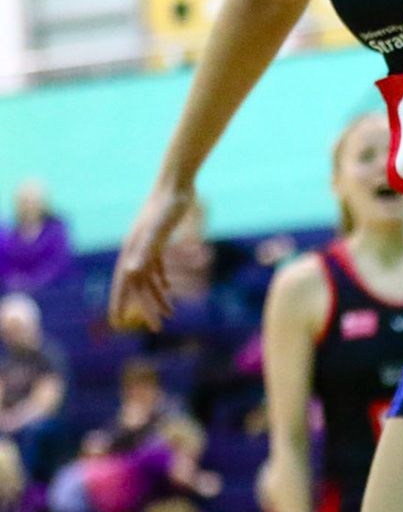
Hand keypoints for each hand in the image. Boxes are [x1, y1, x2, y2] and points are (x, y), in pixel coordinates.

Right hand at [109, 182, 195, 330]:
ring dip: (157, 297)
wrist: (175, 183)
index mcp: (132, 251)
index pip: (124, 283)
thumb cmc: (167, 206)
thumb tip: (131, 271)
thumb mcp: (158, 230)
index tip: (117, 323)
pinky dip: (161, 281)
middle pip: (138, 286)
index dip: (120, 303)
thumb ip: (145, 250)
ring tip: (169, 316)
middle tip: (155, 328)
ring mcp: (146, 246)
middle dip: (145, 307)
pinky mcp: (159, 240)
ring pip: (149, 279)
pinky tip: (167, 291)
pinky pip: (156, 267)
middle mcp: (136, 251)